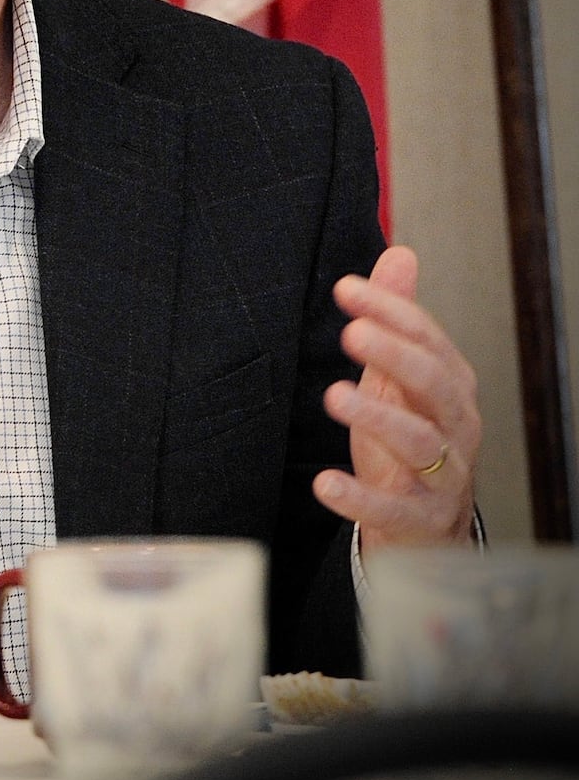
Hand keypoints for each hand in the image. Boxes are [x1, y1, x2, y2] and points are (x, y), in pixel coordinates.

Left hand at [313, 246, 479, 552]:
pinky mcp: (419, 518)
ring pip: (420, 442)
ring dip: (377, 417)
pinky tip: (325, 483)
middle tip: (352, 333)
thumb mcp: (398, 375)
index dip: (391, 311)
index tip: (346, 289)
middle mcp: (455, 426)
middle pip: (434, 383)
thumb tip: (399, 253)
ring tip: (334, 396)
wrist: (428, 525)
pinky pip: (393, 508)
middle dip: (395, 355)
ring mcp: (443, 475)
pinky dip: (360, 497)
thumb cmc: (409, 438)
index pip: (427, 338)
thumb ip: (398, 318)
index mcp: (449, 386)